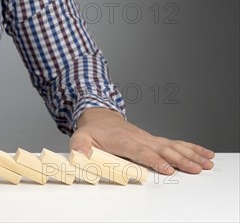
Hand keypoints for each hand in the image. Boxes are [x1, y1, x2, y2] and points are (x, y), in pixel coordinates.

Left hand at [69, 107, 214, 174]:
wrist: (99, 116)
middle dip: (180, 160)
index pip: (141, 151)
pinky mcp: (153, 140)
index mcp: (123, 141)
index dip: (154, 160)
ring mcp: (148, 139)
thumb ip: (79, 146)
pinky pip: (175, 144)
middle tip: (195, 169)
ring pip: (172, 146)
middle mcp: (139, 139)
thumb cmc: (92, 130)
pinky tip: (204, 154)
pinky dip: (191, 148)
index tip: (168, 168)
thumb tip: (78, 155)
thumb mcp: (80, 137)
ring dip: (190, 155)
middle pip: (162, 150)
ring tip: (206, 163)